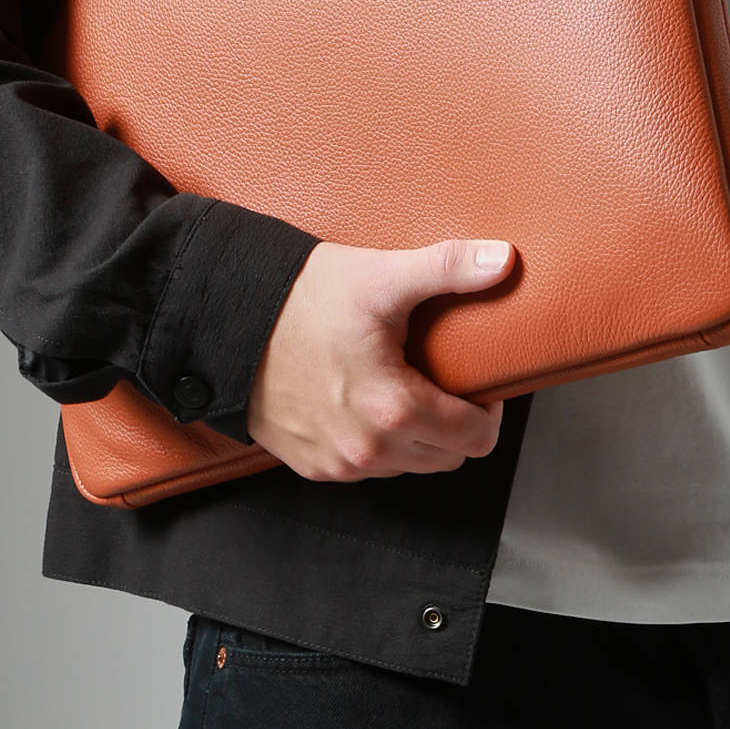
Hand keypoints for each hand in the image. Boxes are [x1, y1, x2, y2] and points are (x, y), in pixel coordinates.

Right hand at [244, 236, 514, 480]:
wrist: (225, 317)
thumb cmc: (301, 298)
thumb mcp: (381, 278)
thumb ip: (448, 269)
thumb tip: (504, 260)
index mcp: (394, 409)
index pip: (477, 439)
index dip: (488, 410)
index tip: (476, 383)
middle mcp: (367, 450)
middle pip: (446, 458)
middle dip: (454, 424)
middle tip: (440, 381)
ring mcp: (336, 463)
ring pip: (407, 466)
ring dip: (415, 437)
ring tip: (401, 387)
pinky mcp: (310, 465)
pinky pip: (364, 468)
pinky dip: (374, 443)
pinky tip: (363, 402)